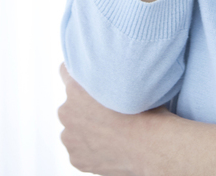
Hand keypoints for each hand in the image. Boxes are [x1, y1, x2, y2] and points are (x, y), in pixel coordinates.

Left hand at [58, 64, 215, 175]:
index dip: (77, 73)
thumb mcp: (130, 79)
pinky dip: (91, 149)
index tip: (87, 78)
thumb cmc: (146, 110)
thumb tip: (113, 58)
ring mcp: (69, 137)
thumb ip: (111, 72)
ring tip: (111, 131)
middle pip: (70, 104)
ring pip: (75, 129)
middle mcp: (66, 111)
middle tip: (108, 112)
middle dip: (84, 107)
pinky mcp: (75, 158)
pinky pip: (80, 150)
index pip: (65, 70)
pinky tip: (110, 146)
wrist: (150, 145)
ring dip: (87, 129)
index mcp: (76, 88)